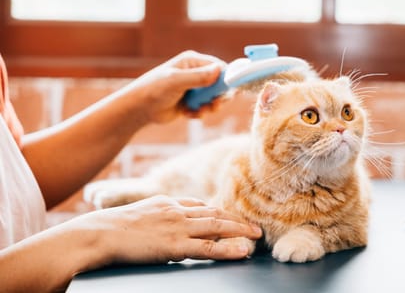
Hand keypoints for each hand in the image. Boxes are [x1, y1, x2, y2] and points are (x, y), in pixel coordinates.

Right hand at [73, 195, 261, 266]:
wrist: (99, 233)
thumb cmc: (112, 228)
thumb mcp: (139, 215)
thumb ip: (157, 218)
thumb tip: (164, 229)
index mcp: (167, 202)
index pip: (200, 205)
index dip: (219, 212)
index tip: (231, 217)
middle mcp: (177, 210)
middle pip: (215, 212)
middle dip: (236, 219)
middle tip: (253, 226)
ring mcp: (178, 226)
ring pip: (218, 226)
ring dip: (240, 230)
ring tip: (256, 235)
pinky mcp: (175, 245)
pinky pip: (209, 247)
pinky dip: (229, 249)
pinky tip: (242, 251)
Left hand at [124, 50, 224, 123]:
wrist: (139, 109)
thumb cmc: (154, 89)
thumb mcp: (176, 81)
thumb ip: (198, 77)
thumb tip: (219, 70)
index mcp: (193, 61)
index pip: (218, 66)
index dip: (227, 78)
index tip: (231, 89)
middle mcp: (196, 73)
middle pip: (220, 83)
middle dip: (219, 96)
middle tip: (216, 104)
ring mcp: (194, 88)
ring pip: (214, 98)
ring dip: (209, 107)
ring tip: (200, 111)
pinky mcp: (192, 102)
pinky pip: (205, 108)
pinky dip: (199, 113)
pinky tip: (187, 114)